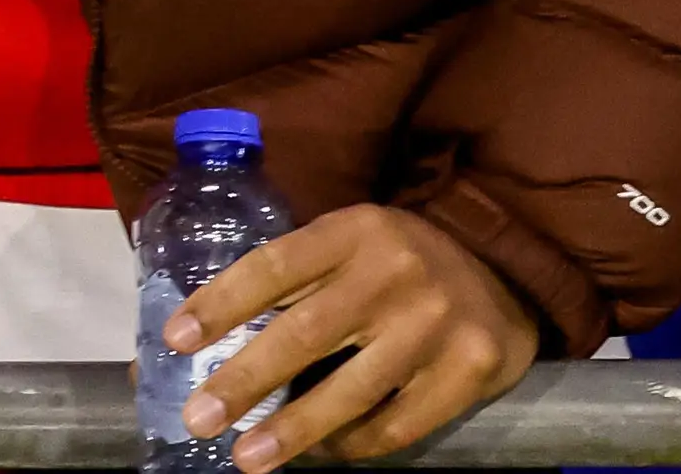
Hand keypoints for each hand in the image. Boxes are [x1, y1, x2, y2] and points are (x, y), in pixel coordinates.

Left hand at [165, 203, 539, 467]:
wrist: (506, 270)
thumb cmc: (399, 261)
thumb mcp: (350, 243)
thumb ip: (293, 278)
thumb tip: (206, 333)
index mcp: (354, 231)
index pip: (273, 267)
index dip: (220, 303)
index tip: (174, 340)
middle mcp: (394, 272)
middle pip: (305, 334)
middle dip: (245, 382)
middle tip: (198, 419)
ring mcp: (435, 324)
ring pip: (350, 389)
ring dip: (293, 430)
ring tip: (247, 459)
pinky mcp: (470, 371)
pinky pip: (398, 422)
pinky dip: (354, 444)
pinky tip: (322, 453)